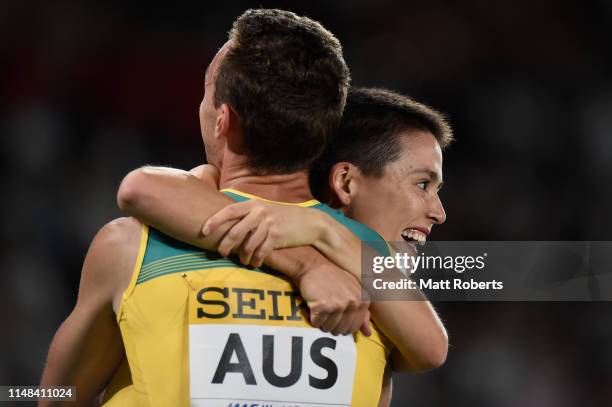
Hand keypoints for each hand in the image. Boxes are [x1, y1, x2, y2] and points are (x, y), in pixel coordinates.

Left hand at [202, 200, 321, 266]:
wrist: (309, 222)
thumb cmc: (283, 217)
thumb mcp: (265, 210)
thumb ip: (248, 215)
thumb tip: (227, 225)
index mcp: (253, 204)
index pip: (229, 211)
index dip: (215, 220)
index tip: (203, 230)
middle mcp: (260, 212)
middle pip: (236, 230)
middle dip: (226, 244)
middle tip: (220, 253)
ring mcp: (269, 223)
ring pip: (248, 244)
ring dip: (243, 256)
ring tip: (243, 261)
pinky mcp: (278, 235)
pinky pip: (261, 251)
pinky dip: (256, 259)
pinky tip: (255, 263)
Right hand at [297, 262, 371, 336]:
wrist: (312, 266)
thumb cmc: (332, 278)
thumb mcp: (352, 290)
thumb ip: (362, 312)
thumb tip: (368, 334)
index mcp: (363, 299)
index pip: (355, 326)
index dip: (344, 324)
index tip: (337, 315)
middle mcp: (353, 302)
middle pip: (343, 329)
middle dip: (333, 325)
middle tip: (327, 312)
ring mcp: (338, 304)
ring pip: (329, 328)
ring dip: (323, 322)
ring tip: (321, 309)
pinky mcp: (323, 306)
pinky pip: (317, 323)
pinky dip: (313, 318)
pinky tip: (313, 307)